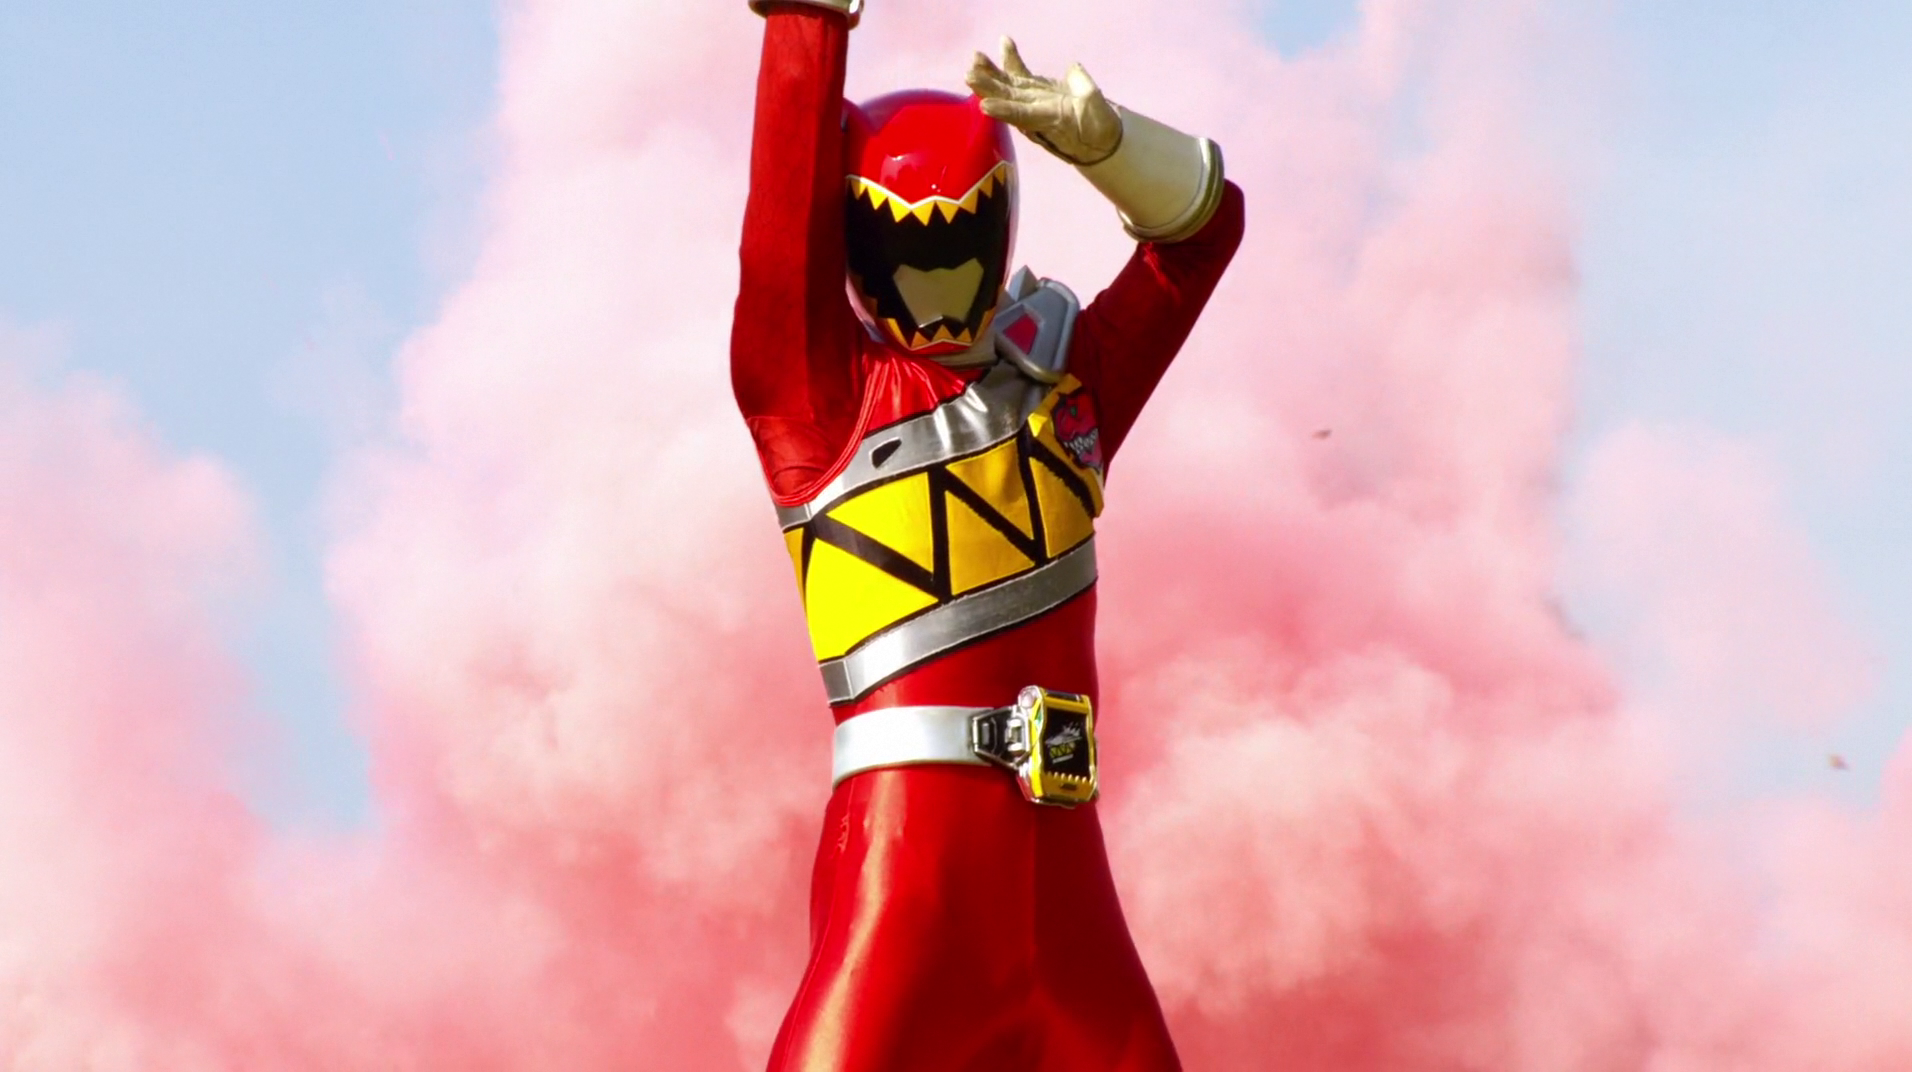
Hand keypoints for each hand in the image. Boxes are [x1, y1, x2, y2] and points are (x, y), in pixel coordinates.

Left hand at [964, 38, 1121, 166]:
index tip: (984, 106)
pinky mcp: (1036, 93)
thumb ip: (1084, 90)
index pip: (1023, 116)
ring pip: (1007, 86)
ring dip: (990, 72)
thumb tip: (1073, 69)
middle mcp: (1034, 113)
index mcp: (1048, 120)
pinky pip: (1020, 75)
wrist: (1098, 142)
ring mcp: (1032, 102)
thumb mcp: (1097, 112)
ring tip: (975, 58)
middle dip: (987, 87)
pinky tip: (1004, 42)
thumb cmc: (1100, 130)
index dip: (1004, 110)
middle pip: (1007, 99)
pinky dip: (1010, 60)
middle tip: (969, 75)